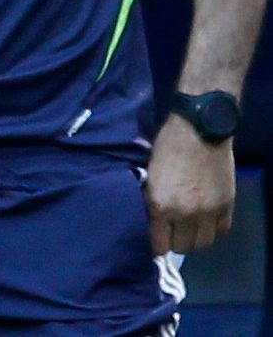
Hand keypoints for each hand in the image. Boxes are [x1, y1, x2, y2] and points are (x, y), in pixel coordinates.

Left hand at [146, 115, 234, 253]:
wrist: (199, 130)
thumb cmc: (167, 146)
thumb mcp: (149, 175)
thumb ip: (152, 200)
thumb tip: (151, 220)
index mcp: (160, 205)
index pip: (159, 244)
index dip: (156, 244)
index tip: (155, 238)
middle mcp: (185, 214)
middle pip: (181, 247)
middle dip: (174, 240)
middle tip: (171, 229)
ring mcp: (209, 212)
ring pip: (203, 243)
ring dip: (194, 237)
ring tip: (188, 226)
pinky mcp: (227, 206)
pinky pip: (221, 230)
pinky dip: (213, 228)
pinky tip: (205, 218)